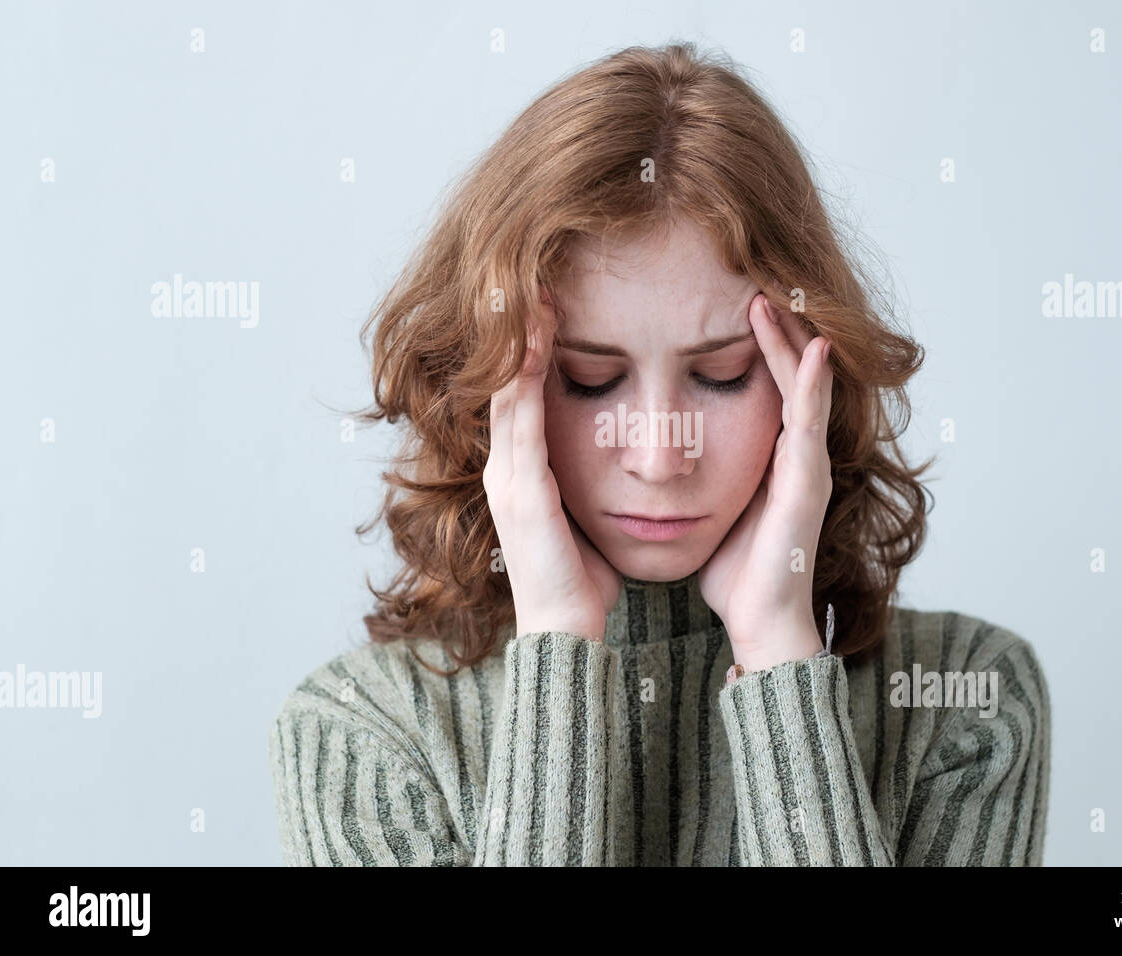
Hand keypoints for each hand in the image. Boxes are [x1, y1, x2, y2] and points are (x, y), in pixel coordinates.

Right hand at [483, 290, 622, 641]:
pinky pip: (521, 421)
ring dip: (519, 342)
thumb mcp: (583, 520)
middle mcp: (506, 469)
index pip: (521, 397)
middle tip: (529, 280)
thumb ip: (587, 487)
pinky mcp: (521, 491)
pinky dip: (526, 377)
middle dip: (516, 333)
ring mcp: (508, 479)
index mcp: (522, 475)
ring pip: (507, 392)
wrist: (566, 633)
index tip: (547, 306)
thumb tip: (616, 465)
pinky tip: (536, 342)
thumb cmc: (583, 582)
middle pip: (505, 383)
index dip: (530, 351)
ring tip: (531, 293)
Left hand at [698, 292, 833, 672]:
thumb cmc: (733, 571)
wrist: (760, 621)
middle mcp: (795, 454)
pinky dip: (814, 384)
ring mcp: (806, 466)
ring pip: (805, 388)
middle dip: (777, 329)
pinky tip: (815, 349)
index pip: (766, 385)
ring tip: (776, 297)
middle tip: (758, 281)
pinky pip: (811, 423)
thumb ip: (696, 475)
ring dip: (792, 341)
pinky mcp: (807, 483)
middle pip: (790, 375)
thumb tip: (655, 452)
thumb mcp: (709, 505)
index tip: (733, 304)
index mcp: (771, 456)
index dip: (755, 345)